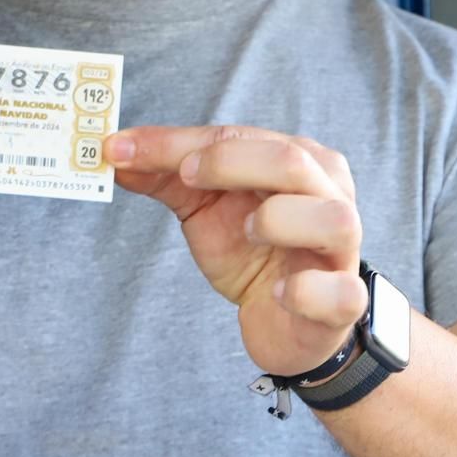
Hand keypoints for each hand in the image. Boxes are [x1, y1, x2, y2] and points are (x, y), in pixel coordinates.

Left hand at [105, 126, 367, 376]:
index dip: (178, 142)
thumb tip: (113, 151)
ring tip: (249, 232)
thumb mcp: (204, 207)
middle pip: (290, 160)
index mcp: (298, 160)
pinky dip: (306, 290)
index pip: (237, 136)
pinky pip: (338, 293)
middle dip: (229, 163)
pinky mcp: (343, 302)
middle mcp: (329, 194)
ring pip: (330, 218)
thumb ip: (165, 176)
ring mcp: (341, 249)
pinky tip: (281, 292)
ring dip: (280, 220)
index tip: (122, 148)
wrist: (284, 320)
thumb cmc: (252, 251)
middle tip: (186, 178)